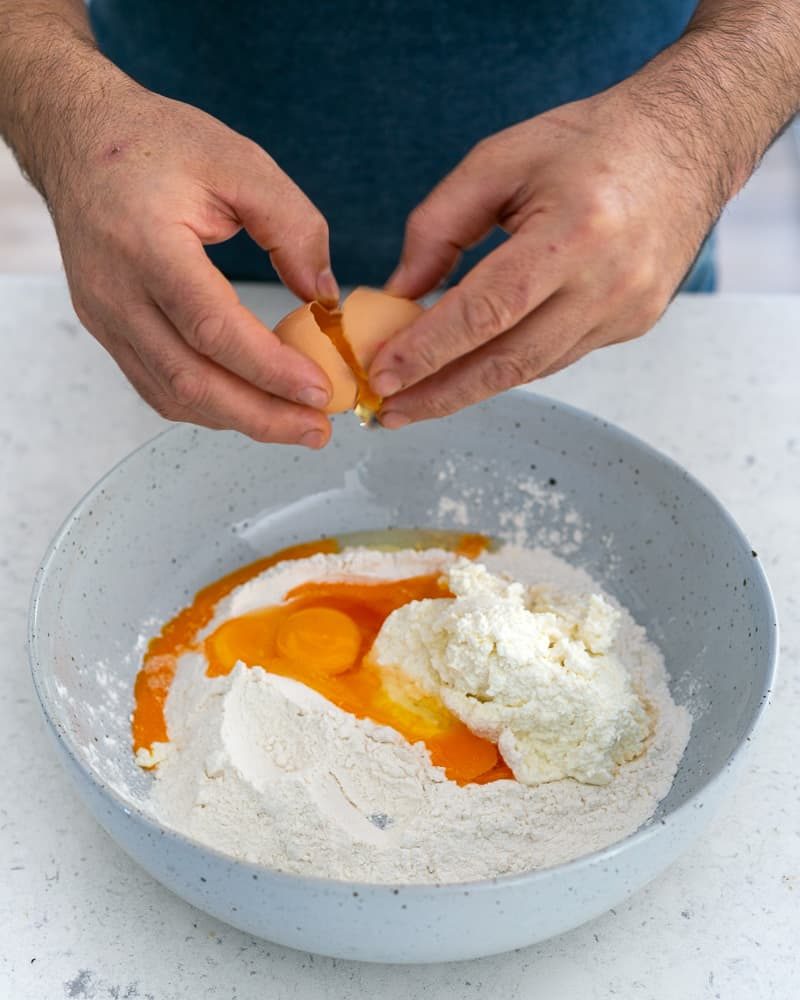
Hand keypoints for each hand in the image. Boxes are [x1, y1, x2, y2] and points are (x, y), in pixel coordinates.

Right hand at [47, 74, 337, 446]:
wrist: (77, 141)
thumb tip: (325, 299)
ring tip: (295, 423)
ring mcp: (105, 317)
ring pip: (173, 394)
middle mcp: (116, 291)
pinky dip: (208, 405)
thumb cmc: (156, 143)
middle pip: (191, 380)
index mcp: (147, 244)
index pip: (211, 327)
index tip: (321, 391)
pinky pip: (157, 386)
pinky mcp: (107, 329)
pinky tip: (250, 404)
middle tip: (318, 430)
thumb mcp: (239, 161)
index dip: (269, 369)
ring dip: (239, 418)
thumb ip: (293, 225)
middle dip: (262, 416)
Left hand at [371, 85, 717, 426]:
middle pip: (510, 361)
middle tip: (390, 413)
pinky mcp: (633, 324)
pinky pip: (557, 357)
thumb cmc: (590, 142)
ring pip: (533, 369)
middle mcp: (608, 281)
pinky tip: (470, 370)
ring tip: (416, 400)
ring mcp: (627, 311)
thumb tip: (400, 293)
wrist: (686, 142)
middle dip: (442, 393)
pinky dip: (508, 366)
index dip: (429, 350)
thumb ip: (440, 225)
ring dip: (470, 389)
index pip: (487, 309)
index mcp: (576, 230)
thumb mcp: (501, 160)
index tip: (382, 376)